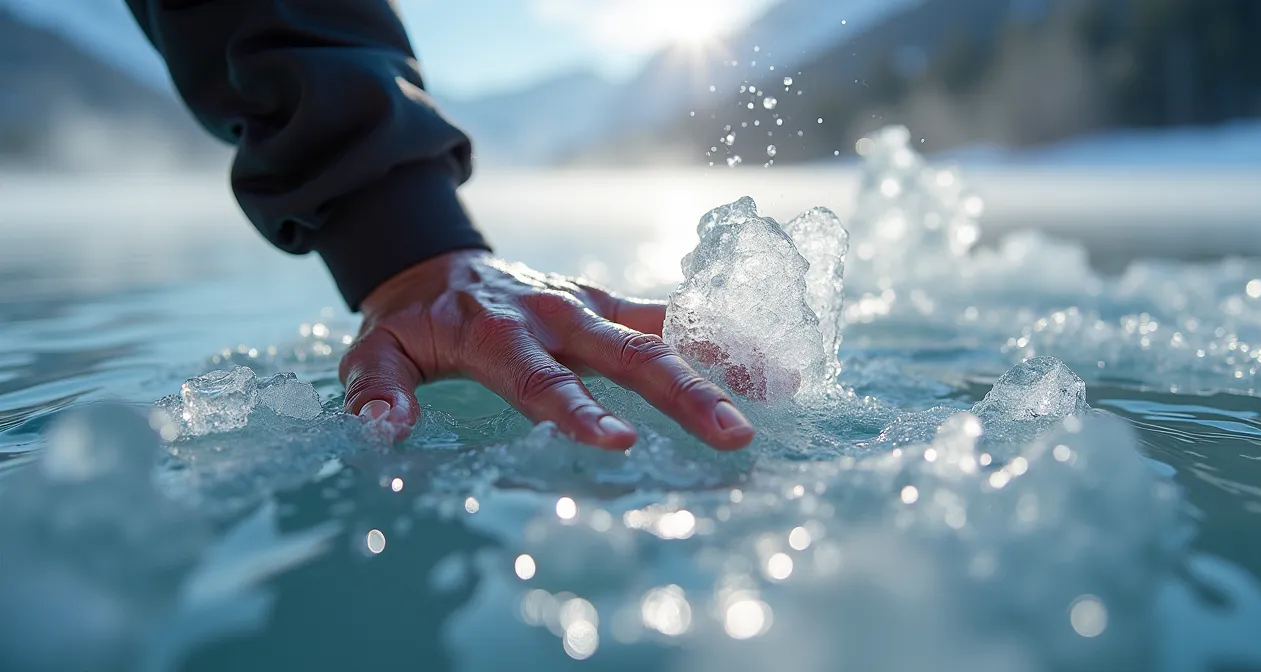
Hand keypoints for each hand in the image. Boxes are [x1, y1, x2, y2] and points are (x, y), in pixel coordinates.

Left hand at [339, 250, 754, 449]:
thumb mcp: (373, 350)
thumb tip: (384, 432)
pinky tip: (768, 363)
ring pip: (662, 331)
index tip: (621, 444)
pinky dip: (717, 336)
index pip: (542, 380)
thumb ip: (375, 389)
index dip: (579, 412)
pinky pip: (670, 317)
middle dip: (682, 394)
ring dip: (719, 360)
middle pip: (627, 354)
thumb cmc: (412, 320)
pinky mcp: (609, 302)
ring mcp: (589, 304)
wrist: (440, 260)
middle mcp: (554, 314)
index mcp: (497, 333)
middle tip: (731, 434)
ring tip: (778, 388)